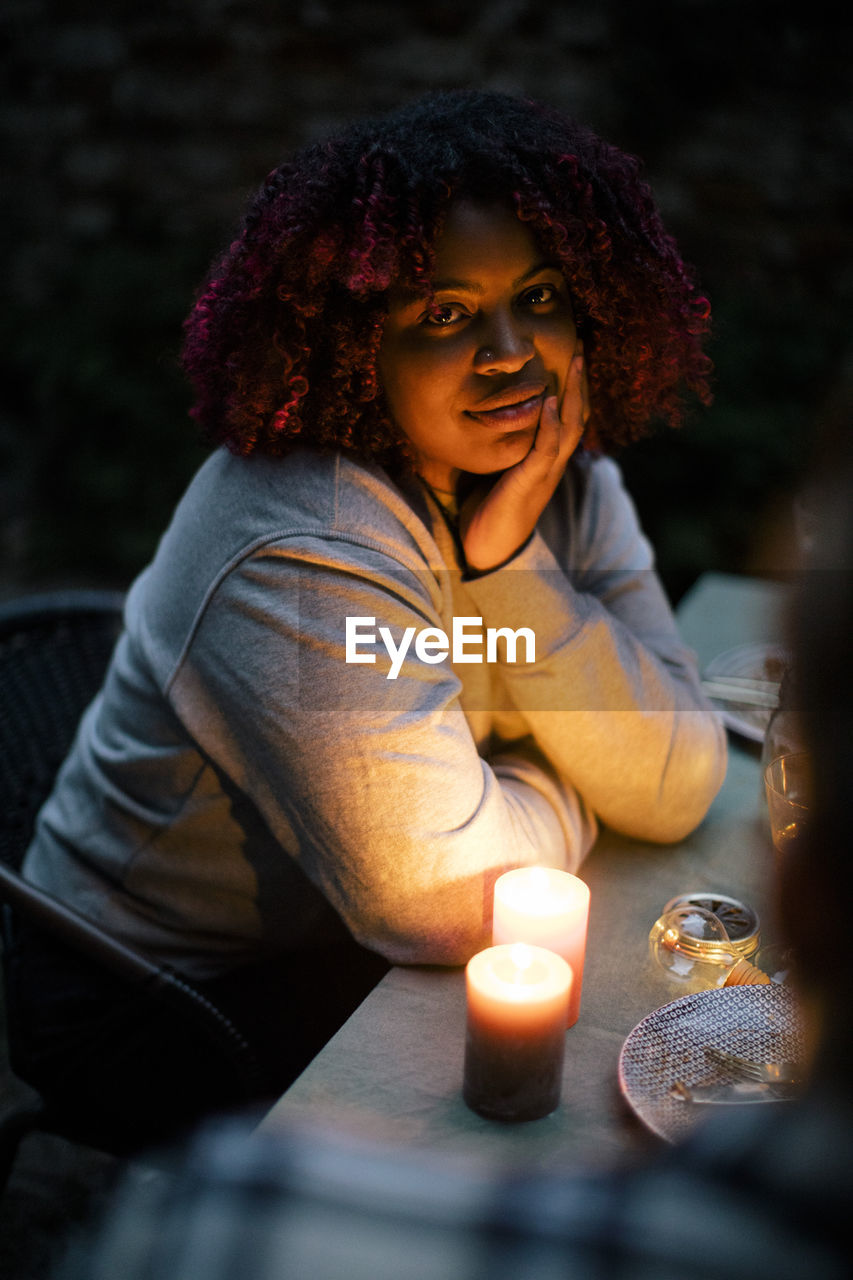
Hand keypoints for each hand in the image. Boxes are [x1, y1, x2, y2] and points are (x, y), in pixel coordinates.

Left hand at [458, 351, 588, 572]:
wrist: (487, 550)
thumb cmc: (489, 510)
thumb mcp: (499, 469)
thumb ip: (506, 446)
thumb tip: (494, 417)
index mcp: (547, 459)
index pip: (568, 416)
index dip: (572, 386)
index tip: (572, 353)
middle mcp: (553, 463)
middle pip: (577, 414)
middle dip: (580, 380)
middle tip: (581, 345)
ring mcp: (545, 473)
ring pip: (569, 427)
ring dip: (573, 393)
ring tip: (575, 362)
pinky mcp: (530, 483)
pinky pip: (545, 449)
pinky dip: (550, 425)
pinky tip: (550, 401)